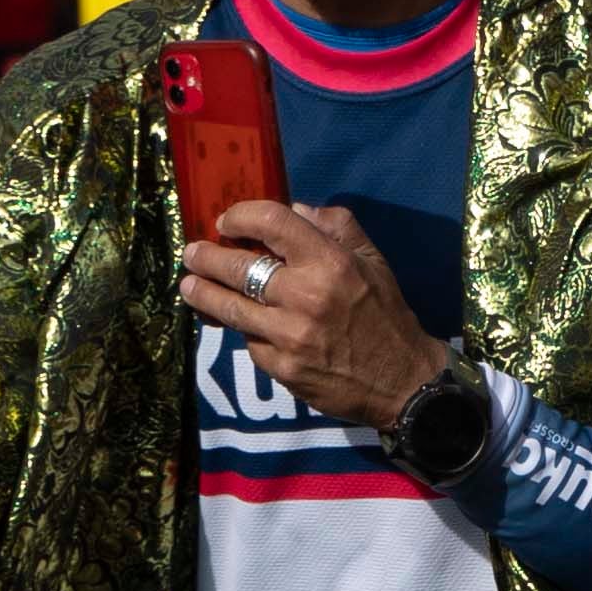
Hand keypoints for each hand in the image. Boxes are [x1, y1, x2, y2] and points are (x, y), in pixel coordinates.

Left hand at [181, 199, 445, 429]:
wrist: (403, 381)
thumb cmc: (386, 315)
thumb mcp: (374, 261)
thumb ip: (337, 227)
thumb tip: (296, 209)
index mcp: (330, 262)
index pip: (271, 222)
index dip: (241, 215)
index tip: (226, 222)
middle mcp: (305, 296)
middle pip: (238, 266)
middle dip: (206, 257)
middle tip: (192, 254)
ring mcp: (289, 335)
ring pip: (229, 308)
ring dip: (202, 294)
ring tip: (188, 286)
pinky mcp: (281, 369)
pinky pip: (250, 342)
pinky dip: (244, 330)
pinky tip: (238, 324)